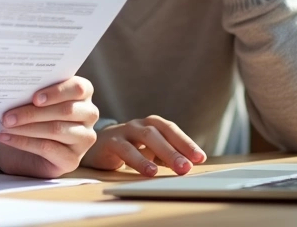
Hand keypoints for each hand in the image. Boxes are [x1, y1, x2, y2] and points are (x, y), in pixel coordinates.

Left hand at [0, 77, 98, 177]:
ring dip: (26, 128)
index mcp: (83, 93)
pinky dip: (24, 142)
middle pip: (66, 110)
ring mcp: (84, 138)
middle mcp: (89, 115)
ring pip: (56, 129)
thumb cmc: (34, 118)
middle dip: (33, 112)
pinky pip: (48, 148)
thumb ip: (28, 95)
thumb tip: (6, 92)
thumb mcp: (33, 102)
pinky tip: (7, 138)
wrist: (29, 150)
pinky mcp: (73, 159)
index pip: (78, 88)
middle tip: (7, 116)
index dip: (58, 92)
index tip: (34, 98)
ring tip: (5, 126)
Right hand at [81, 115, 205, 175]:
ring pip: (146, 137)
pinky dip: (139, 160)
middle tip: (188, 167)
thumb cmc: (128, 149)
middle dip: (177, 149)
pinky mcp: (110, 142)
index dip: (186, 142)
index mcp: (151, 125)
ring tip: (175, 168)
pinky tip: (150, 171)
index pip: (171, 130)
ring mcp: (124, 131)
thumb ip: (166, 157)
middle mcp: (139, 125)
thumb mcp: (148, 152)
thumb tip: (189, 167)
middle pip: (160, 132)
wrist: (96, 148)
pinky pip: (125, 149)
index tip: (200, 158)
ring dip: (163, 153)